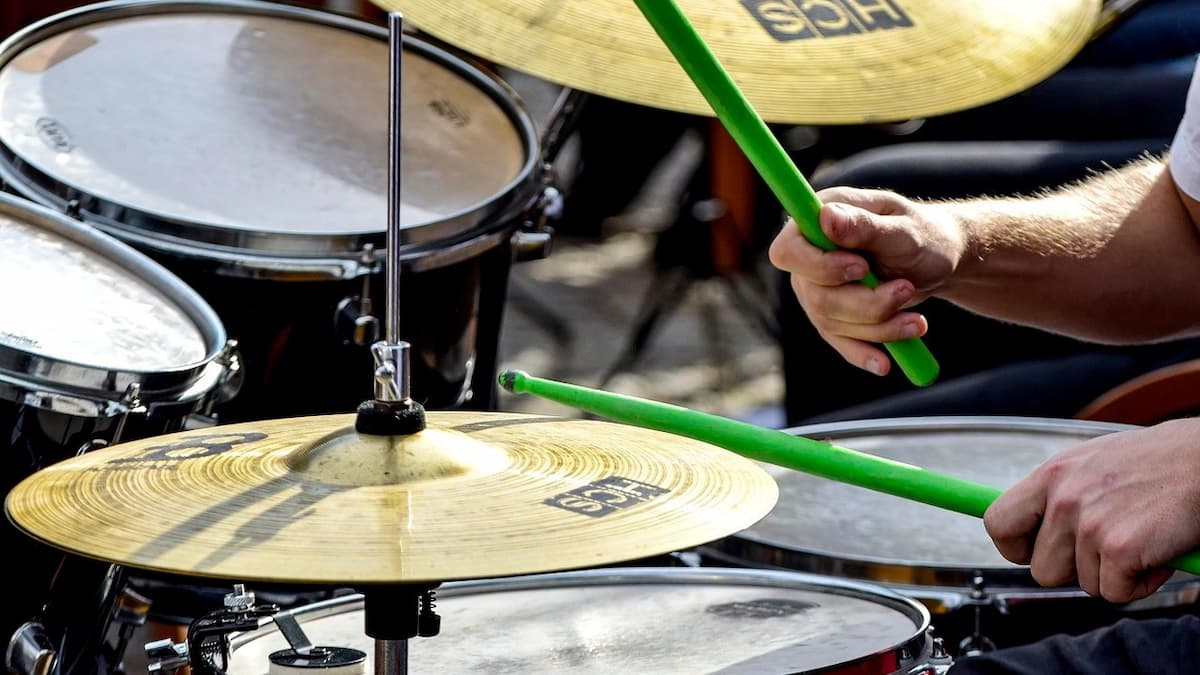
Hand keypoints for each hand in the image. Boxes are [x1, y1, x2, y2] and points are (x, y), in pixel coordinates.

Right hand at [767, 187, 963, 375]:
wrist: (938, 260)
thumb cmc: (922, 234)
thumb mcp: (902, 229)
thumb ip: (864, 226)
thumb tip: (825, 217)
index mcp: (818, 222)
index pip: (787, 251)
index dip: (817, 266)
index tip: (861, 268)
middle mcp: (810, 257)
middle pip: (815, 294)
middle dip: (865, 302)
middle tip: (906, 290)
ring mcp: (818, 289)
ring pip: (832, 322)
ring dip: (878, 326)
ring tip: (918, 322)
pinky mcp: (833, 317)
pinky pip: (840, 342)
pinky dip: (864, 353)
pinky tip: (884, 362)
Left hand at [984, 419, 1199, 602]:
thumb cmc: (1157, 463)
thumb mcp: (1092, 464)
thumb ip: (1060, 492)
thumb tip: (1034, 527)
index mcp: (1051, 474)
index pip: (998, 523)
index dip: (1016, 548)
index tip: (1037, 551)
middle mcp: (1063, 498)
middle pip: (1042, 570)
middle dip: (1076, 570)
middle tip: (1108, 548)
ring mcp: (1089, 523)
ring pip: (1083, 584)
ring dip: (1112, 574)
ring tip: (1138, 542)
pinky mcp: (1118, 548)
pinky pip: (1114, 592)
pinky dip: (1139, 584)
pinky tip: (1155, 555)